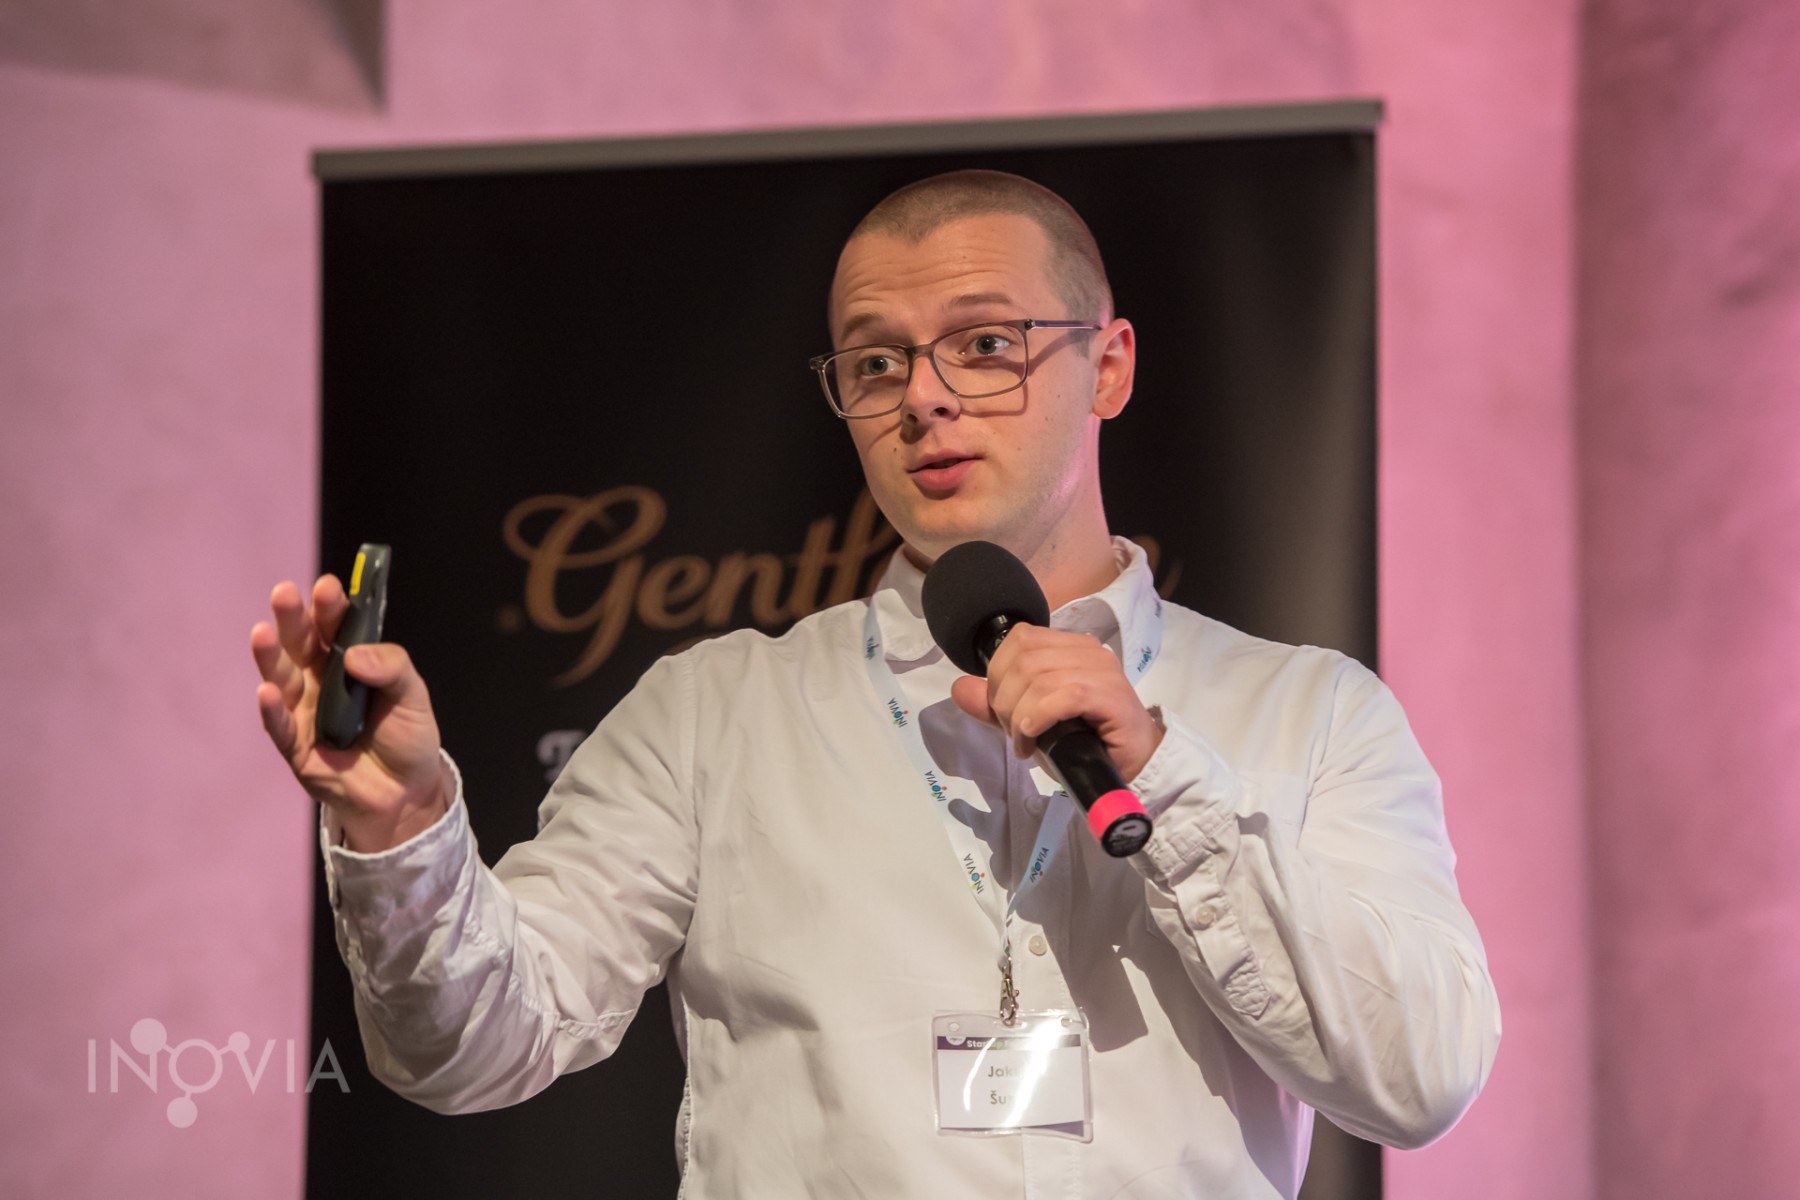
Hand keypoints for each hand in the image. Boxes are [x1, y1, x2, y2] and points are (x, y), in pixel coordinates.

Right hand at [252, 575, 447, 851]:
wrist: (407, 793)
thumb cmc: (407, 736)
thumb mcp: (413, 696)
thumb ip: (392, 668)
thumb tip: (356, 655)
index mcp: (348, 663)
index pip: (335, 628)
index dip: (329, 608)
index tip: (328, 587)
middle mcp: (319, 682)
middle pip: (301, 646)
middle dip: (293, 620)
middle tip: (285, 593)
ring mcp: (304, 713)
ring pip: (282, 680)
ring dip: (271, 657)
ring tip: (263, 633)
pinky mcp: (297, 748)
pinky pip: (281, 727)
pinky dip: (272, 711)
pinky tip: (266, 691)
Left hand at [948, 624, 1162, 781]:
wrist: (1134, 765)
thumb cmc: (1085, 743)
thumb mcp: (1030, 722)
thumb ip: (995, 705)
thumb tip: (959, 689)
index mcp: (1068, 646)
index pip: (1019, 639)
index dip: (998, 675)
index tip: (1003, 712)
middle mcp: (1087, 650)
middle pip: (1023, 658)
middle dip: (1006, 700)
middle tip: (1015, 733)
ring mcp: (1102, 670)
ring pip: (1039, 678)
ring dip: (1021, 716)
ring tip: (1026, 743)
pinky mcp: (1111, 695)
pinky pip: (1063, 695)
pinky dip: (1039, 718)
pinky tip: (1034, 738)